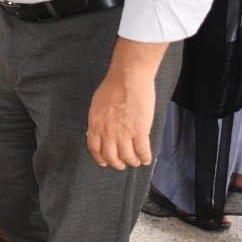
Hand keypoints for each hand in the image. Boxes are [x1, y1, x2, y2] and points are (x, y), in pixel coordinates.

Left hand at [86, 48, 160, 169]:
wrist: (128, 78)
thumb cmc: (113, 86)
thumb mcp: (97, 105)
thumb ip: (98, 120)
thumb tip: (98, 130)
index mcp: (95, 124)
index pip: (95, 149)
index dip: (100, 158)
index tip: (104, 162)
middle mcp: (108, 132)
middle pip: (111, 157)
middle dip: (118, 163)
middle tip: (122, 164)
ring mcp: (124, 133)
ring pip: (128, 157)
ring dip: (133, 161)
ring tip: (136, 161)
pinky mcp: (140, 131)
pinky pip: (143, 151)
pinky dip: (145, 158)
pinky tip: (146, 158)